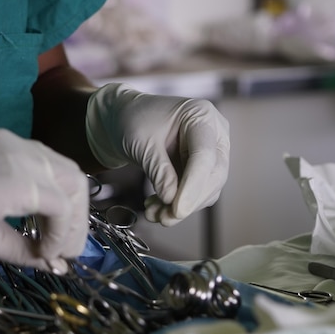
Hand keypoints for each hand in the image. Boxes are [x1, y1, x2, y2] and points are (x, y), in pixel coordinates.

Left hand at [85, 83, 229, 225]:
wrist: (122, 119)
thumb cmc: (132, 119)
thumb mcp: (141, 143)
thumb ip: (159, 171)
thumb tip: (172, 200)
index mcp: (201, 116)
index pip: (204, 156)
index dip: (193, 186)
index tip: (178, 210)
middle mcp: (213, 133)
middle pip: (212, 175)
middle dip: (188, 201)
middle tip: (165, 217)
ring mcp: (210, 151)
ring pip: (207, 189)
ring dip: (181, 207)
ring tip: (153, 213)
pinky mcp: (200, 168)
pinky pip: (196, 193)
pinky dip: (177, 204)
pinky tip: (157, 207)